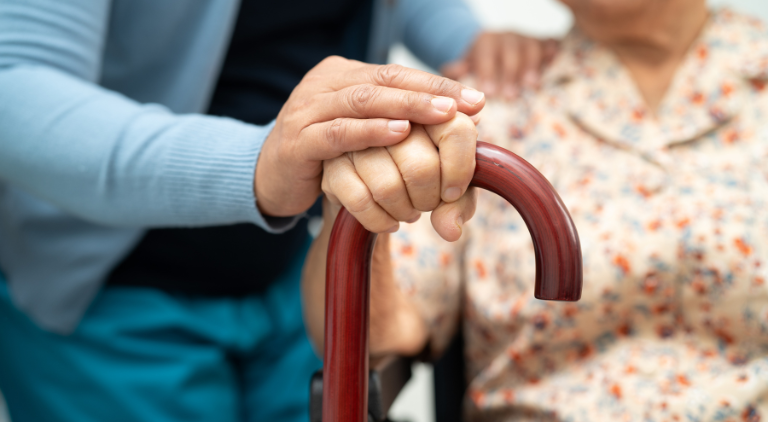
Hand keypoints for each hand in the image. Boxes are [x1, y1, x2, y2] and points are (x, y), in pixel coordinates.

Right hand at [255, 56, 485, 216]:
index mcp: (341, 75)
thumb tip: (457, 121)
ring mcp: (306, 110)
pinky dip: (371, 131)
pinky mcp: (297, 141)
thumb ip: (396, 121)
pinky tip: (400, 133)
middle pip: (382, 81)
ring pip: (362, 100)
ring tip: (442, 114)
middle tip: (465, 104)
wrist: (268, 178)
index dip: (436, 83)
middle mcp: (323, 84)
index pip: (395, 73)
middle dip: (429, 92)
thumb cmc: (324, 156)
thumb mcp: (361, 132)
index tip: (475, 99)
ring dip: (406, 107)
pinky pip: (338, 132)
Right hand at [321, 113, 478, 241]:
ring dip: (404, 208)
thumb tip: (451, 229)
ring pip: (388, 186)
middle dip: (429, 195)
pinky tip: (389, 221)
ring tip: (408, 210)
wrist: (334, 172)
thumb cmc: (398, 169)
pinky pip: (359, 200)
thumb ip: (456, 200)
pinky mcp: (313, 148)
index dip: (460, 166)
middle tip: (428, 202)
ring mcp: (341, 122)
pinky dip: (380, 219)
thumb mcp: (437, 177)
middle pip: (422, 165)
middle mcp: (374, 98)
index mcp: (412, 90)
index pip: (454, 127)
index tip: (454, 192)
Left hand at [441, 31, 558, 99]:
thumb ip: (455, 72)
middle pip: (510, 51)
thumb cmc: (476, 67)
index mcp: (485, 41)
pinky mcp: (540, 43)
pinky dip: (551, 51)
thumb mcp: (462, 67)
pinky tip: (554, 61)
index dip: (488, 72)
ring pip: (531, 47)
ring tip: (531, 86)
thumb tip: (452, 72)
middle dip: (510, 74)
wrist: (490, 50)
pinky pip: (548, 43)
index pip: (486, 54)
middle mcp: (505, 37)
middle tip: (509, 96)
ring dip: (532, 66)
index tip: (489, 93)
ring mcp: (524, 39)